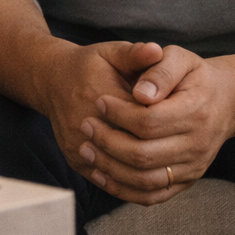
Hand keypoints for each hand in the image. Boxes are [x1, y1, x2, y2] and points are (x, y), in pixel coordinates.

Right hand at [34, 39, 166, 183]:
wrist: (54, 82)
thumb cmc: (88, 66)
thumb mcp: (112, 53)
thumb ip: (135, 54)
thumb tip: (156, 51)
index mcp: (98, 95)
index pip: (143, 120)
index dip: (165, 122)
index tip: (180, 119)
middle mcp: (84, 125)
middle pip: (135, 149)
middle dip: (161, 148)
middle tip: (180, 144)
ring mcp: (79, 148)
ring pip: (123, 173)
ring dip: (150, 171)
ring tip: (170, 162)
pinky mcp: (77, 162)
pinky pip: (110, 183)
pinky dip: (133, 184)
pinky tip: (151, 173)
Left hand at [78, 46, 234, 204]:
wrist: (225, 102)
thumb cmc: (194, 76)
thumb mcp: (180, 58)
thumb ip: (160, 70)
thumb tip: (141, 94)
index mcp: (196, 112)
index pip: (149, 121)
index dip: (119, 114)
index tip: (99, 101)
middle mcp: (197, 145)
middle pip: (143, 154)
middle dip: (108, 141)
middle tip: (86, 125)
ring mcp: (193, 167)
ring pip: (144, 179)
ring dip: (110, 168)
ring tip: (87, 149)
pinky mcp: (186, 181)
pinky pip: (152, 195)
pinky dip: (123, 190)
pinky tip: (101, 173)